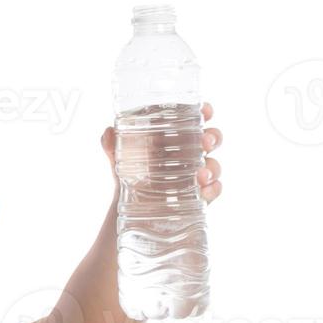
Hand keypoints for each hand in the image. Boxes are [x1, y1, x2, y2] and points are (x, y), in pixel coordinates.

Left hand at [99, 101, 223, 203]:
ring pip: (214, 165)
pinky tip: (205, 192)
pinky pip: (213, 191)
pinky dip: (212, 190)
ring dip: (212, 168)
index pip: (194, 119)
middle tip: (205, 142)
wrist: (127, 211)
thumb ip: (112, 146)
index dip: (205, 112)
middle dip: (213, 137)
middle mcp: (189, 154)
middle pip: (211, 139)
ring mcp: (196, 175)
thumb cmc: (130, 176)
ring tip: (200, 175)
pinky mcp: (198, 197)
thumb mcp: (119, 160)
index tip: (205, 110)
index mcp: (174, 138)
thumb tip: (108, 132)